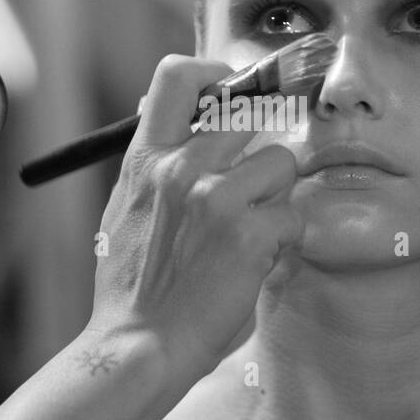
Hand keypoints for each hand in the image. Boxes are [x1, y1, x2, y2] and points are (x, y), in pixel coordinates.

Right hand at [87, 55, 303, 374]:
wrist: (137, 346)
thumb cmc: (134, 287)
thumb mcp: (126, 209)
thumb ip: (157, 167)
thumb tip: (183, 125)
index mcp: (146, 158)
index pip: (179, 74)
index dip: (217, 73)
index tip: (233, 93)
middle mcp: (180, 167)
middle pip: (249, 110)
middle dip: (264, 137)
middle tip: (262, 172)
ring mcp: (216, 198)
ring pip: (282, 161)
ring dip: (278, 195)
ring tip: (253, 230)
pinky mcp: (249, 234)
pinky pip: (293, 215)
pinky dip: (284, 240)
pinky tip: (257, 262)